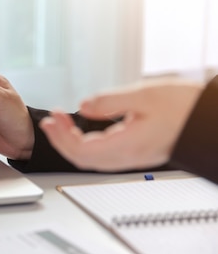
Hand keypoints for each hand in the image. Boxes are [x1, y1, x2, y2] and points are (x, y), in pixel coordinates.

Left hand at [39, 78, 203, 171]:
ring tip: (60, 122)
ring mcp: (133, 157)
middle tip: (50, 120)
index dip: (61, 138)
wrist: (210, 120)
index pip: (82, 152)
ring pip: (92, 159)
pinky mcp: (136, 152)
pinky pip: (103, 154)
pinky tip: (82, 128)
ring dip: (71, 141)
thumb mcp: (145, 95)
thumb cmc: (186, 107)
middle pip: (83, 158)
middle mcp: (130, 156)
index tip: (51, 120)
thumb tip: (83, 106)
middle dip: (60, 140)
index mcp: (129, 145)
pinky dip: (85, 142)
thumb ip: (110, 101)